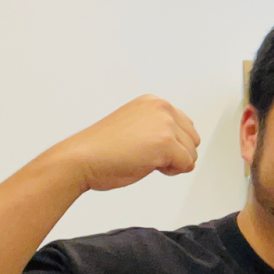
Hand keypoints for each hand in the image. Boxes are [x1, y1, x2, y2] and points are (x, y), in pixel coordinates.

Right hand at [46, 96, 200, 192]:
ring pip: (191, 153)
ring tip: (143, 159)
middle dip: (175, 153)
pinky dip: (171, 172)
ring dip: (172, 163)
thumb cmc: (101, 149)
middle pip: (193, 139)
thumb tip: (184, 144)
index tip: (145, 147)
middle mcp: (162, 108)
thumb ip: (158, 128)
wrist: (80, 159)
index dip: (170, 144)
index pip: (185, 126)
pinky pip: (187, 165)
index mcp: (153, 102)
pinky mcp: (165, 143)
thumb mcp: (135, 126)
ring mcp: (165, 124)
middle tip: (144, 155)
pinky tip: (148, 165)